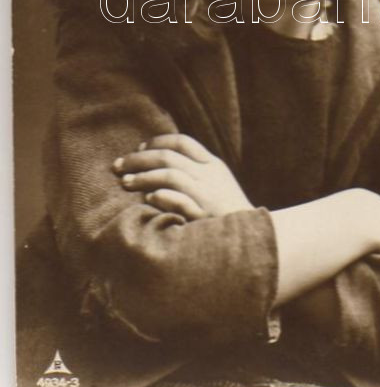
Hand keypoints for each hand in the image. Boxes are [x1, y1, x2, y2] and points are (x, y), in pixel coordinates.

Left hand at [112, 133, 252, 219]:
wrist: (254, 243)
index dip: (157, 142)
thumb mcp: (216, 188)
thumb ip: (196, 174)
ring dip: (143, 177)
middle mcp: (210, 176)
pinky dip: (163, 197)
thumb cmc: (226, 218)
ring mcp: (208, 196)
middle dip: (139, 159)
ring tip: (125, 183)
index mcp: (214, 166)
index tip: (139, 149)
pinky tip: (148, 199)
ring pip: (170, 174)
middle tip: (118, 166)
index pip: (183, 142)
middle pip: (169, 157)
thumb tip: (159, 167)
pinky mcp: (205, 217)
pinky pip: (181, 201)